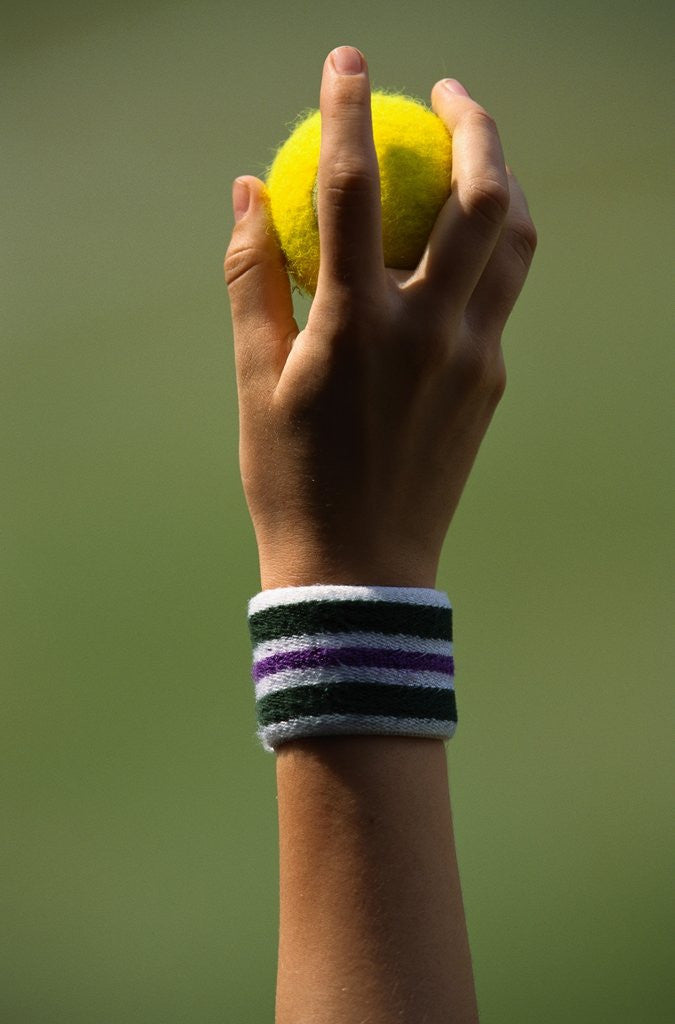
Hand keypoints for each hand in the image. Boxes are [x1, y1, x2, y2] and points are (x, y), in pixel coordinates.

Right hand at [225, 46, 536, 589]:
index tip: (345, 62)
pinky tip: (455, 252)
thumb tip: (249, 191)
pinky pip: (499, 296)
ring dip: (503, 181)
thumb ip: (253, 278)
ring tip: (474, 158)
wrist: (360, 567)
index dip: (349, 109)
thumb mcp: (256, 381)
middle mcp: (428, 329)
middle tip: (445, 94)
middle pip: (482, 195)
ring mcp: (472, 356)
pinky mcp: (491, 382)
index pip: (354, 188)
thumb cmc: (293, 479)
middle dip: (473, 123)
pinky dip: (486, 252)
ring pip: (515, 242)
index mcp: (356, 325)